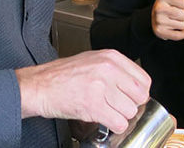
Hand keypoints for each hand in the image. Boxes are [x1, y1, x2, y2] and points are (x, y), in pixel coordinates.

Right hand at [15, 49, 150, 133]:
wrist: (39, 86)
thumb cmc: (62, 75)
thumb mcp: (92, 61)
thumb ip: (115, 69)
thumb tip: (135, 86)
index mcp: (111, 57)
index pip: (144, 80)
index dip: (138, 93)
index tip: (129, 97)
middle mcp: (108, 69)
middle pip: (140, 96)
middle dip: (130, 105)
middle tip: (116, 106)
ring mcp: (101, 87)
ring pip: (130, 111)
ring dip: (120, 116)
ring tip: (106, 111)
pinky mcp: (93, 105)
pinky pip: (119, 123)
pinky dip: (114, 126)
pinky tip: (103, 119)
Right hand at [151, 0, 183, 40]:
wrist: (154, 17)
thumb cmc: (166, 1)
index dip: (183, 3)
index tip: (175, 2)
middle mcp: (158, 8)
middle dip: (182, 14)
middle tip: (173, 12)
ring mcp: (159, 21)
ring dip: (181, 23)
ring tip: (172, 19)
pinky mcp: (161, 33)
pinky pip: (182, 34)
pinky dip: (181, 32)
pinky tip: (173, 27)